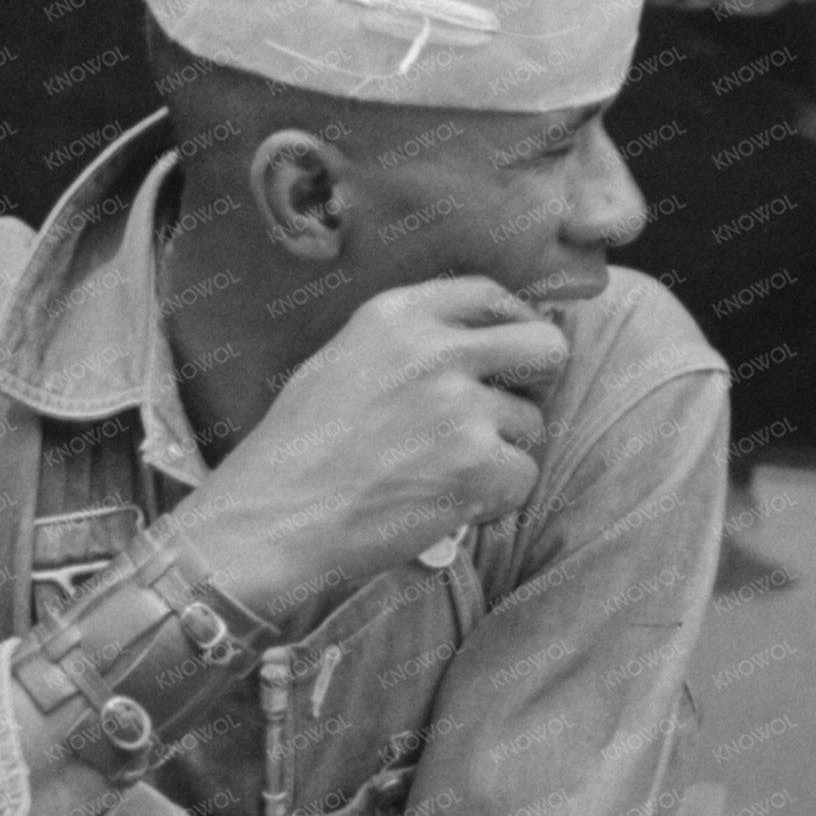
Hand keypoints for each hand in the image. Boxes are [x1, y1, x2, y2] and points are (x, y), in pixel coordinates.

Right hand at [170, 278, 568, 636]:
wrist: (272, 519)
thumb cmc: (296, 451)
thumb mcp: (340, 359)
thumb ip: (408, 342)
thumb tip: (475, 343)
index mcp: (397, 315)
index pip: (490, 296)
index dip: (511, 325)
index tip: (508, 353)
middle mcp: (436, 351)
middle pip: (544, 348)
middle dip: (534, 381)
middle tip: (502, 413)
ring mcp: (461, 408)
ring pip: (530, 423)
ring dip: (500, 451)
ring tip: (442, 472)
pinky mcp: (477, 466)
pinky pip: (522, 476)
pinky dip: (494, 498)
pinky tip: (447, 503)